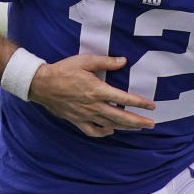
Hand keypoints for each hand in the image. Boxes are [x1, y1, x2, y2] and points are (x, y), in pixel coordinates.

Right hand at [29, 54, 155, 137]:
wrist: (41, 84)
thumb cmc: (63, 70)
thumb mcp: (85, 61)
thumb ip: (105, 62)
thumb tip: (123, 61)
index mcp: (98, 90)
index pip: (125, 99)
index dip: (140, 103)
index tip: (151, 106)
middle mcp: (94, 105)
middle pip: (121, 117)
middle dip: (138, 122)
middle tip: (151, 124)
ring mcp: (85, 115)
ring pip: (110, 125)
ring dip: (125, 127)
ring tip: (137, 128)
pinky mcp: (76, 120)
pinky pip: (93, 131)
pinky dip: (104, 133)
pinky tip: (111, 131)